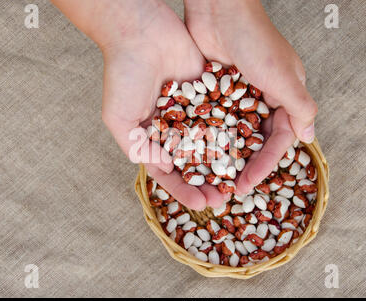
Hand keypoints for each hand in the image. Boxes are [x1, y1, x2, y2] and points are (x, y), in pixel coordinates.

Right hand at [51, 0, 225, 208]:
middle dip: (207, 182)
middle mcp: (172, 127)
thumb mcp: (120, 119)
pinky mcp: (209, 92)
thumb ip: (138, 148)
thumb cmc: (123, 75)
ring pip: (211, 144)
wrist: (141, 31)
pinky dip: (233, 133)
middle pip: (193, 163)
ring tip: (238, 181)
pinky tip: (246, 150)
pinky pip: (222, 116)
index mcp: (150, 137)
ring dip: (223, 164)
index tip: (202, 204)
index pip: (168, 172)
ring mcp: (191, 111)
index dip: (184, 189)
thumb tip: (162, 170)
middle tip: (224, 199)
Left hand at [184, 0, 317, 194]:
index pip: (279, 139)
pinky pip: (215, 120)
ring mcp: (238, 96)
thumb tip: (310, 138)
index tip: (249, 183)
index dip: (265, 164)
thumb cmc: (255, 40)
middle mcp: (263, 98)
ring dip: (226, 155)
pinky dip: (209, 136)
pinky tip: (198, 154)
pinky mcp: (216, 91)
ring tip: (213, 177)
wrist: (219, 10)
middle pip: (256, 140)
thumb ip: (299, 108)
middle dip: (245, 164)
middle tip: (231, 187)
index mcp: (285, 95)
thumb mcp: (284, 76)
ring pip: (235, 133)